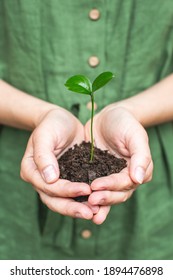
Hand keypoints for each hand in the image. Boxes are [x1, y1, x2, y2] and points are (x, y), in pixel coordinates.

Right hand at [21, 108, 98, 219]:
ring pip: (65, 202)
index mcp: (31, 170)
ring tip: (97, 212)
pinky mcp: (68, 180)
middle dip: (72, 208)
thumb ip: (44, 155)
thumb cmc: (52, 124)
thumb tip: (49, 178)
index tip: (86, 189)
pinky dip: (86, 200)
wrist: (62, 121)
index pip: (48, 187)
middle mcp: (41, 180)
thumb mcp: (45, 135)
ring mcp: (55, 183)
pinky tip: (100, 204)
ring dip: (80, 208)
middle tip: (90, 213)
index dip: (66, 190)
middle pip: (54, 201)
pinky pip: (75, 194)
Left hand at [84, 106, 152, 221]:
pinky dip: (86, 197)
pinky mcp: (96, 175)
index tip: (96, 186)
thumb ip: (140, 156)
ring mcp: (110, 177)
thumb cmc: (124, 123)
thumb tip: (138, 179)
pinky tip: (77, 202)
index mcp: (138, 170)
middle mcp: (125, 178)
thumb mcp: (135, 135)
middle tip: (89, 200)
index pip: (126, 183)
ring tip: (85, 210)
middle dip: (104, 198)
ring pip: (105, 195)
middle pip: (116, 193)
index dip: (112, 186)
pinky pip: (92, 188)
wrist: (108, 117)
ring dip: (97, 204)